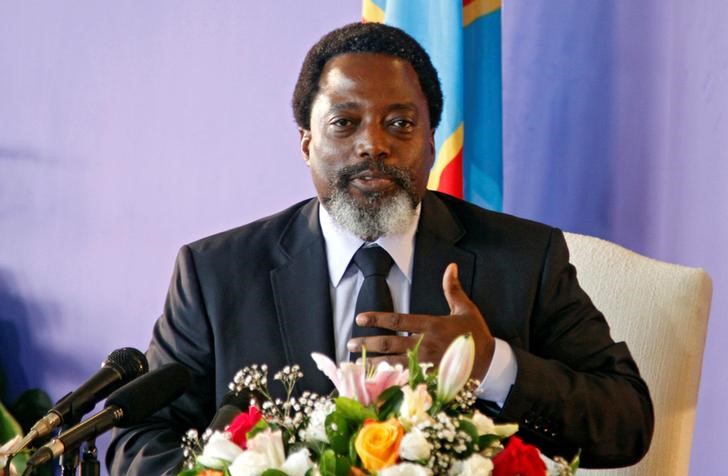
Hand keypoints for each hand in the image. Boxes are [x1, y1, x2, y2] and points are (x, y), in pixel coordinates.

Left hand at [347, 263, 495, 378]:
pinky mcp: (431, 380)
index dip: (377, 319)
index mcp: (432, 326)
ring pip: (394, 364)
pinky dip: (390, 382)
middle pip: (390, 344)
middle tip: (350, 344)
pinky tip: (375, 383)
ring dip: (373, 364)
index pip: (398, 320)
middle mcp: (426, 344)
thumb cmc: (476, 334)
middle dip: (368, 344)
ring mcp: (428, 364)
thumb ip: (452, 289)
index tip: (360, 319)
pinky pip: (407, 381)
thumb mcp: (465, 308)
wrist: (492, 362)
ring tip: (355, 362)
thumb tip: (450, 266)